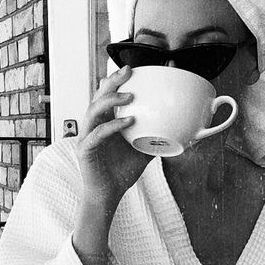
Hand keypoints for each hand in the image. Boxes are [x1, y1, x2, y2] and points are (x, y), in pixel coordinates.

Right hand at [77, 66, 151, 208]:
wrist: (109, 195)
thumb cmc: (122, 173)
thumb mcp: (145, 151)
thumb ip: (157, 137)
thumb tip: (179, 129)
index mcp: (106, 122)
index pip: (108, 95)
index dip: (117, 80)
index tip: (134, 69)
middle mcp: (94, 125)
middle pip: (98, 95)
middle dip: (112, 81)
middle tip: (128, 72)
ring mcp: (87, 136)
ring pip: (93, 110)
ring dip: (111, 100)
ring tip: (130, 96)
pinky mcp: (85, 149)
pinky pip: (97, 133)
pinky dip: (113, 126)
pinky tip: (129, 122)